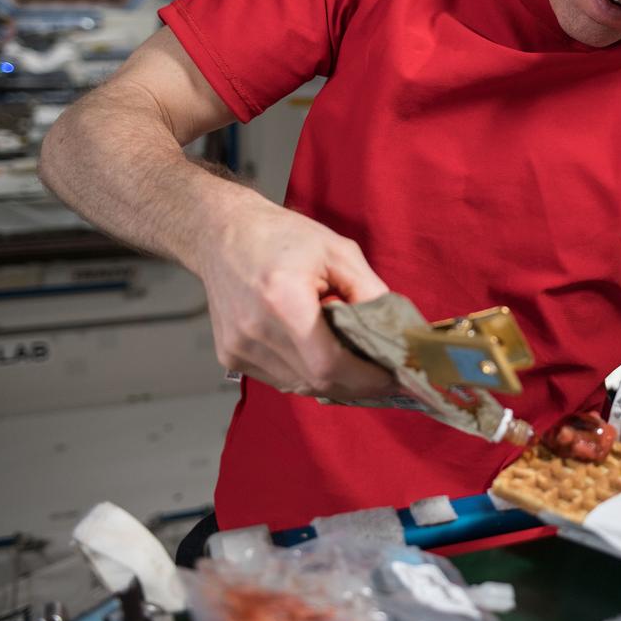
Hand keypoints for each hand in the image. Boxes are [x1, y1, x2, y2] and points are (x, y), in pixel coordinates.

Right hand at [197, 199, 394, 399]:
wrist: (223, 233)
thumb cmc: (283, 237)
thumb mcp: (339, 252)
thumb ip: (370, 292)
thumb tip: (397, 333)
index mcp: (282, 301)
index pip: (330, 364)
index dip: (367, 379)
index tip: (395, 377)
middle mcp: (254, 331)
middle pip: (317, 381)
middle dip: (358, 385)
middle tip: (386, 376)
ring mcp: (238, 348)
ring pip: (300, 386)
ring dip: (335, 382)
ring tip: (360, 366)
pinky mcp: (230, 356)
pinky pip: (282, 379)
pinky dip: (308, 374)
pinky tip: (324, 356)